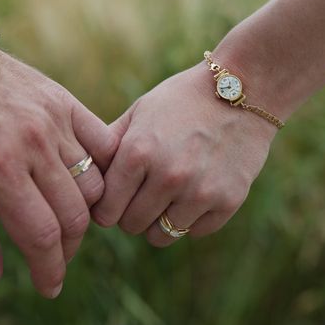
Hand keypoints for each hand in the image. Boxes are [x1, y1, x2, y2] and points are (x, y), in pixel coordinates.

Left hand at [0, 50, 117, 297]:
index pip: (41, 234)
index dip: (50, 270)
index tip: (51, 288)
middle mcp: (33, 143)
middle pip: (74, 214)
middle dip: (68, 249)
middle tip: (53, 256)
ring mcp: (54, 118)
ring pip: (93, 183)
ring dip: (84, 213)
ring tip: (64, 219)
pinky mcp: (65, 100)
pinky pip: (103, 143)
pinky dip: (104, 170)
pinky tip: (85, 182)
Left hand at [92, 64, 275, 244]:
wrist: (244, 89)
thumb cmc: (182, 100)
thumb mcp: (139, 112)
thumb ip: (108, 145)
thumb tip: (80, 174)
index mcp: (138, 152)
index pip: (105, 210)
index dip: (105, 208)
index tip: (112, 201)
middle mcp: (167, 176)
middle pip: (130, 225)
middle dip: (130, 214)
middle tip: (139, 196)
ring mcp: (200, 191)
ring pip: (161, 235)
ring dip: (158, 221)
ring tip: (164, 197)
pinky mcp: (228, 201)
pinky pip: (194, 232)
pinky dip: (190, 219)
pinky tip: (193, 193)